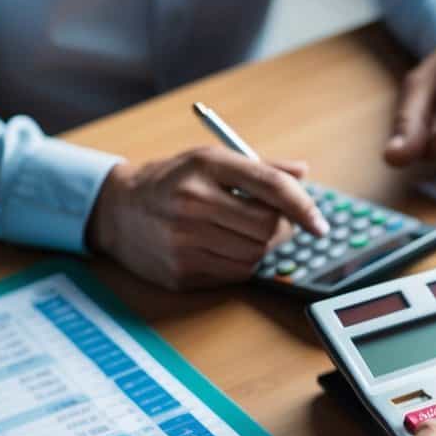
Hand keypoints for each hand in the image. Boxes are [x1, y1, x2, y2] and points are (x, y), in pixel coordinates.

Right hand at [86, 147, 328, 290]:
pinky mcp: (179, 270)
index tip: (320, 224)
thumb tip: (303, 173)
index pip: (270, 186)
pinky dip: (241, 264)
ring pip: (254, 255)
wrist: (115, 210)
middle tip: (276, 225)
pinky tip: (224, 248)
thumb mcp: (210, 161)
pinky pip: (233, 274)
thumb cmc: (171, 181)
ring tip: (243, 234)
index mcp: (206, 165)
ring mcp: (183, 239)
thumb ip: (260, 168)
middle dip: (281, 229)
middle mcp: (192, 201)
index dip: (303, 206)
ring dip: (261, 248)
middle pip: (266, 227)